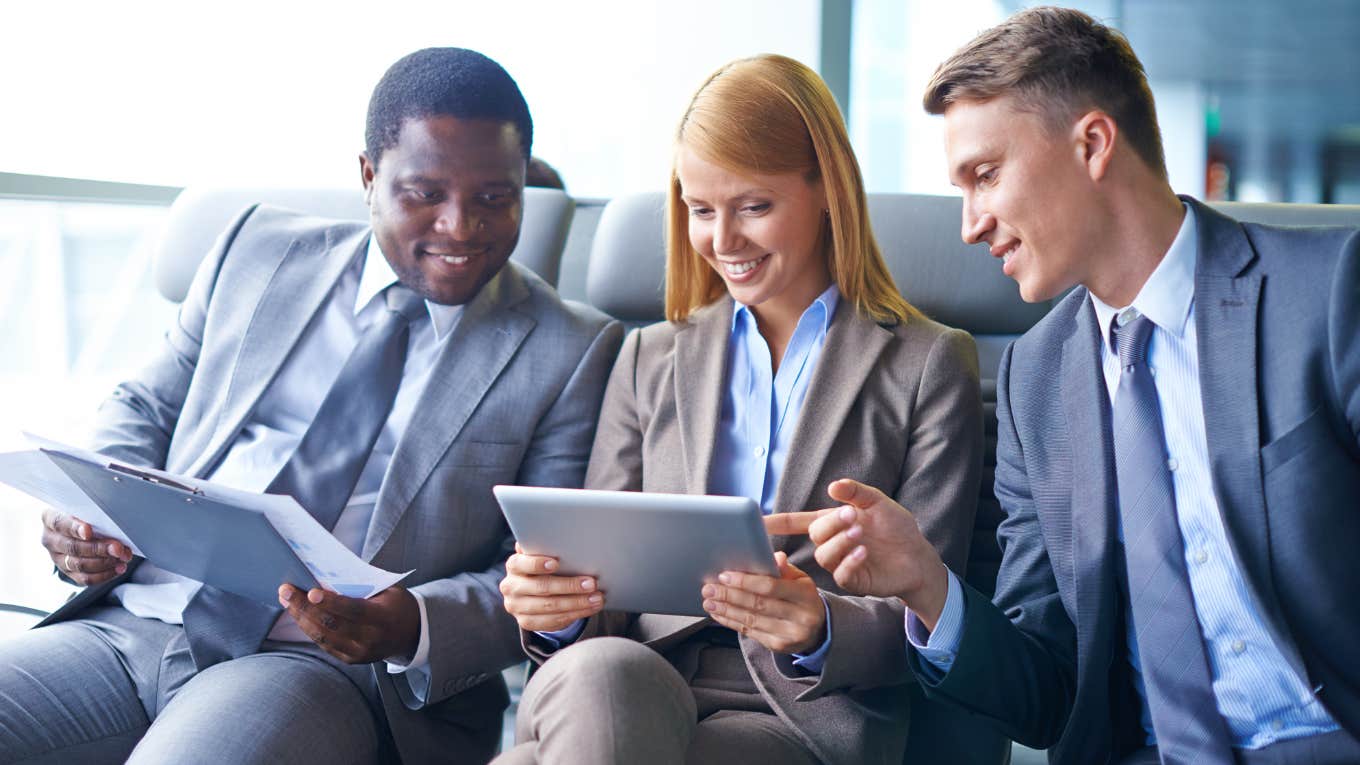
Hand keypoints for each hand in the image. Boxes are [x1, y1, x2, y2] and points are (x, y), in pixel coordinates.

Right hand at [41, 509, 132, 585]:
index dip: (74, 528)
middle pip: (72, 547)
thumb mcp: (86, 506)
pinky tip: (118, 568)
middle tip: (118, 548)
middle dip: (98, 549)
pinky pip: (85, 578)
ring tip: (123, 557)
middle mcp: (51, 539)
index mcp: (50, 519)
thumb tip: (112, 523)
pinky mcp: (68, 571)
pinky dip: (104, 574)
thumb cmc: (86, 512)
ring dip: (105, 562)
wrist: (81, 524)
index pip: (59, 523)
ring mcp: (58, 558)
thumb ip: (94, 512)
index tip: (88, 531)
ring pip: (79, 564)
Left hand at [277, 584, 419, 663]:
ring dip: (301, 617)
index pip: (352, 610)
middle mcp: (370, 640)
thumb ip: (361, 588)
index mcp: (382, 619)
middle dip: (304, 607)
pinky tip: (299, 615)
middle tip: (286, 590)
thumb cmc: (395, 604)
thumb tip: (324, 578)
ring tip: (287, 600)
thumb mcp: (387, 591)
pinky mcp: (350, 659)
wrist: (411, 634)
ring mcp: (359, 653)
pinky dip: (309, 628)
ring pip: (322, 636)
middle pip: (331, 624)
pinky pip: (324, 644)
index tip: (310, 592)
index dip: (330, 602)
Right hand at [500, 543, 603, 631]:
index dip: (538, 564)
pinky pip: (554, 620)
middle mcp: (511, 587)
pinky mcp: (527, 622)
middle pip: (542, 587)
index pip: (522, 564)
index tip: (557, 563)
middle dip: (569, 585)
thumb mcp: (539, 556)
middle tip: (591, 583)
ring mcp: (517, 607)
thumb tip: (560, 534)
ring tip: (597, 598)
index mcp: (514, 566)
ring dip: (577, 603)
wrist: (528, 593)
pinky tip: (590, 608)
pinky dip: (575, 614)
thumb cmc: (540, 568)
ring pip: (550, 607)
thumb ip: (545, 548)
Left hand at [701, 551, 825, 654]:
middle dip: (729, 595)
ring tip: (709, 601)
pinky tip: (719, 614)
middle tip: (708, 588)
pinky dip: (731, 622)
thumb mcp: (800, 580)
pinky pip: (750, 632)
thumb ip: (784, 569)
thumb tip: (774, 556)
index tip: (724, 576)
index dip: (746, 582)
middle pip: (758, 604)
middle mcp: (800, 617)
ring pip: (751, 620)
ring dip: (726, 610)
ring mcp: (789, 635)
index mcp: (806, 596)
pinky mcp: (779, 646)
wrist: (819, 629)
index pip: (771, 587)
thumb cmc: (803, 598)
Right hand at [764, 479, 949, 628]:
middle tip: (851, 515)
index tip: (757, 522)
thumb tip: (833, 486)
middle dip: (830, 524)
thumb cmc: (897, 528)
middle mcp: (832, 543)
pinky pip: (840, 573)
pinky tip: (864, 553)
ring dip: (839, 542)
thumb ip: (856, 492)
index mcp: (832, 523)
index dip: (778, 523)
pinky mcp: (853, 580)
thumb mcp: (878, 503)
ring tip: (859, 533)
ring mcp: (840, 563)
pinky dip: (849, 562)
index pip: (798, 522)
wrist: (918, 556)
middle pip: (815, 535)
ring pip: (824, 554)